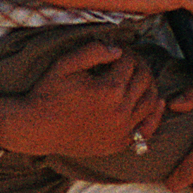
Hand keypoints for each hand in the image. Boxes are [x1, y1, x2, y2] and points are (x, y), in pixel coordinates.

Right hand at [0, 37, 163, 158]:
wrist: (37, 129)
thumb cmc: (49, 93)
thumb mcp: (65, 64)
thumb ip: (93, 51)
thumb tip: (118, 49)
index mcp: (109, 89)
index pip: (130, 61)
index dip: (125, 51)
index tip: (118, 49)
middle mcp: (120, 111)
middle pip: (145, 78)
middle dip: (139, 64)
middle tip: (128, 61)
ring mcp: (122, 130)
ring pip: (151, 101)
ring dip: (149, 84)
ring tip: (138, 77)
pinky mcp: (119, 143)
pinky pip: (147, 128)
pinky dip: (154, 114)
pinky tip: (156, 103)